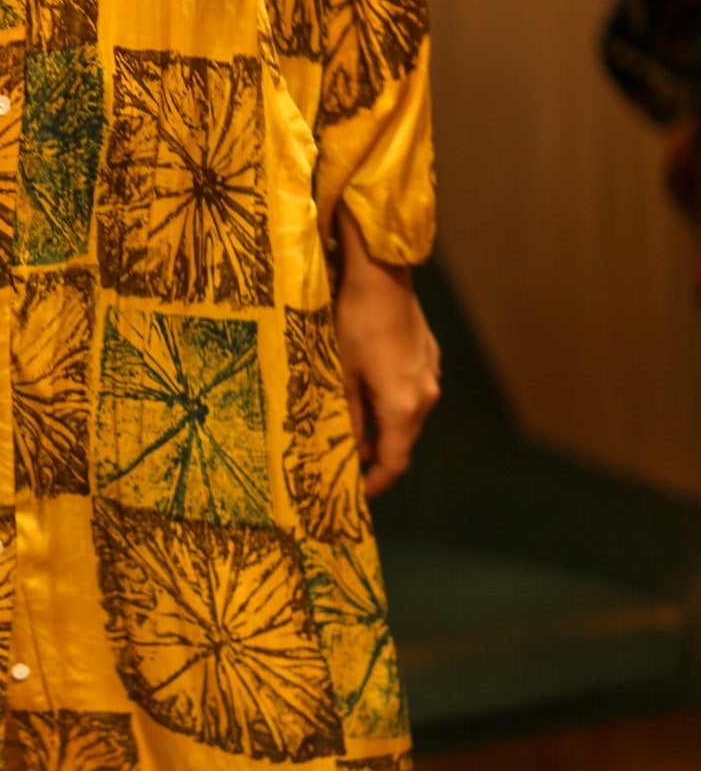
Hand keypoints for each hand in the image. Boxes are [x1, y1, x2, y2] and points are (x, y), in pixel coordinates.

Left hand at [332, 204, 440, 498]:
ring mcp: (430, 374)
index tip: (358, 494)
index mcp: (404, 407)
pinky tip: (366, 391)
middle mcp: (425, 395)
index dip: (377, 482)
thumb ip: (344, 414)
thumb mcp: (340, 373)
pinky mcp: (428, 355)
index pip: (395, 461)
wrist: (382, 276)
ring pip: (407, 415)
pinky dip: (391, 402)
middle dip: (375, 454)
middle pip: (402, 440)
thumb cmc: (355, 323)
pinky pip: (411, 391)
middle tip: (346, 461)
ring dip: (381, 426)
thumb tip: (343, 446)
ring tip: (350, 425)